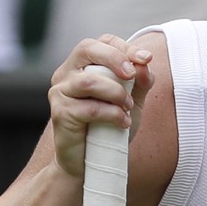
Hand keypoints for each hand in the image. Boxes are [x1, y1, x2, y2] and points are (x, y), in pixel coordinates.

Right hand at [47, 34, 153, 181]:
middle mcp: (67, 74)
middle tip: (132, 75)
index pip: (101, 42)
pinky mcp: (60, 114)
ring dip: (116, 92)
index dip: (124, 47)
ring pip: (88, 80)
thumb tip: (145, 65)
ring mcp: (60, 93)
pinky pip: (89, 108)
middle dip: (116, 58)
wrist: (90, 163)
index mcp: (82, 65)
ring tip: (128, 107)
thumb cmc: (109, 130)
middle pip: (87, 48)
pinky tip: (123, 123)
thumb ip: (140, 83)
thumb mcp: (132, 103)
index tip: (146, 59)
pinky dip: (112, 114)